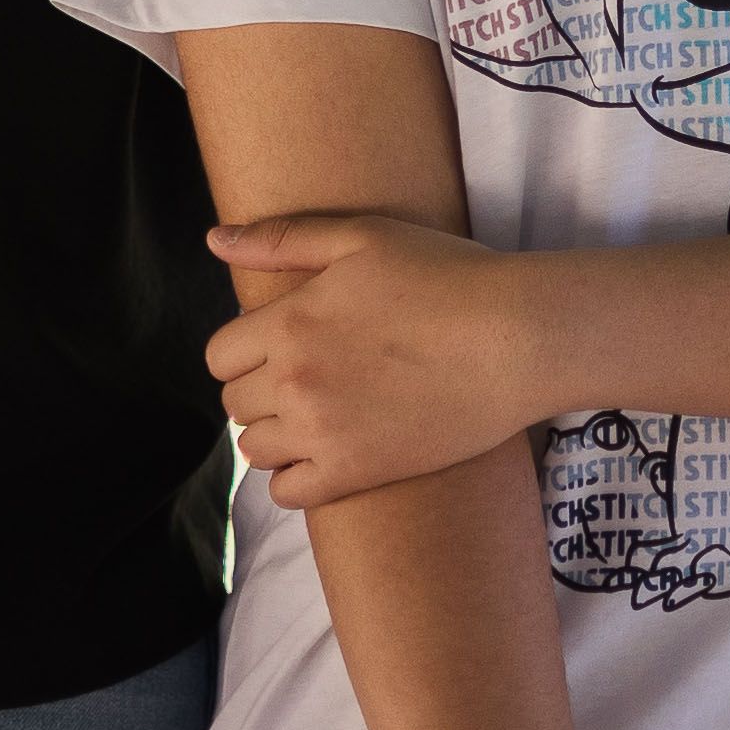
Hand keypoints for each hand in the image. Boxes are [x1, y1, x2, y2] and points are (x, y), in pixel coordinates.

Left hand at [206, 213, 547, 506]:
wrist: (515, 337)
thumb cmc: (447, 276)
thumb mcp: (362, 237)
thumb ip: (281, 239)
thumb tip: (214, 240)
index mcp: (289, 322)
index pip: (219, 355)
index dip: (243, 350)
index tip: (277, 346)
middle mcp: (295, 382)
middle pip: (234, 404)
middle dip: (258, 390)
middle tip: (304, 378)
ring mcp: (323, 432)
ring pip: (255, 450)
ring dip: (273, 434)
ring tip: (315, 415)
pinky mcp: (358, 472)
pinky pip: (289, 493)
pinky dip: (294, 478)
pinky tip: (323, 455)